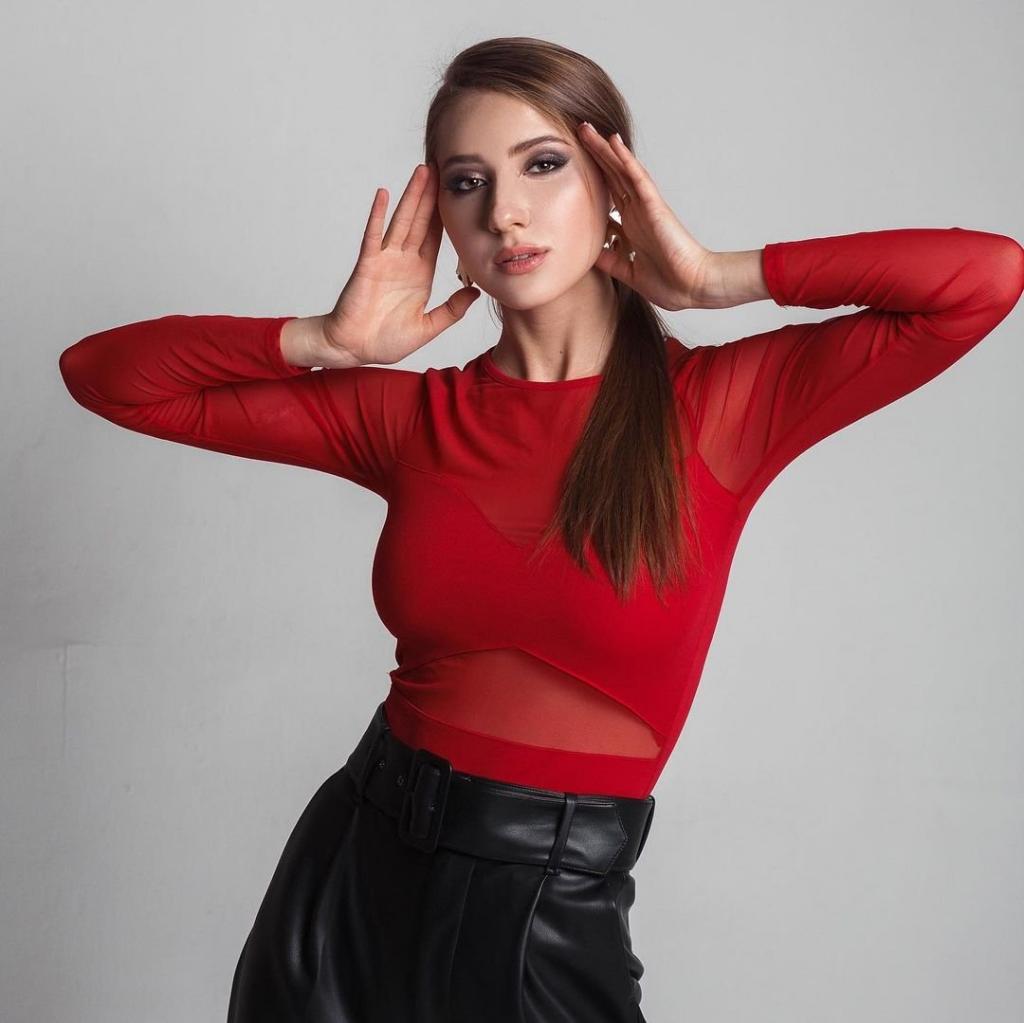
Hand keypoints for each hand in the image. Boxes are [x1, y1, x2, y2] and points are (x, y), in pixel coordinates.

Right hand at [319, 164, 479, 367]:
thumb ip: (451, 311)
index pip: (436, 238)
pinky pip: (373, 236)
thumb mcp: (427, 327)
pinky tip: (384, 195)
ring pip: (401, 222)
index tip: (458, 193)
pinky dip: (378, 215)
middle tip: (443, 166)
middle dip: (431, 195)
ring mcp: (384, 260)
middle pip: (421, 221)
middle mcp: (403, 262)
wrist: (354, 349)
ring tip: (422, 171)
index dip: (446, 215)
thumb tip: (476, 292)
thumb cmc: (385, 341)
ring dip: (411, 196)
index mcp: (419, 274)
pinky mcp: (367, 265)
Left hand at [577, 122, 714, 311]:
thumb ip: (609, 261)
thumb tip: (588, 254)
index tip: (571, 168)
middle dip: (594, 157)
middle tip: (576, 135)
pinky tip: (614, 142)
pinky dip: (626, 160)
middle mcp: (637, 212)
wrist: (693, 288)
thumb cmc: (670, 283)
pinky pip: (638, 178)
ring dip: (605, 150)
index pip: (607, 197)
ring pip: (621, 171)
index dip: (591, 181)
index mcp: (631, 227)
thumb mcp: (628, 273)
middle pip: (611, 177)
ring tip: (587, 129)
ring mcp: (646, 207)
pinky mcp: (655, 207)